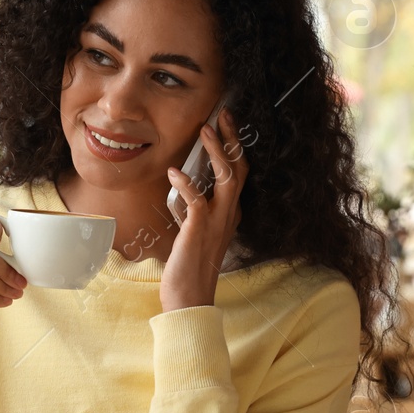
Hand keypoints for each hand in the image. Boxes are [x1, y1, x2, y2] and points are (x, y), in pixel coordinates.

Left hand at [161, 106, 247, 311]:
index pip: (238, 173)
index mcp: (229, 213)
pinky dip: (186, 184)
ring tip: (205, 130)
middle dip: (232, 139)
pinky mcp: (199, 231)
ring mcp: (217, 222)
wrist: (189, 297)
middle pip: (239, 169)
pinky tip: (174, 173)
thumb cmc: (188, 265)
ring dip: (217, 152)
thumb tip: (182, 183)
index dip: (234, 147)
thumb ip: (194, 208)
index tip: (225, 124)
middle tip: (223, 115)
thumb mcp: (195, 230)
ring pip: (226, 179)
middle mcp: (228, 214)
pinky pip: (197, 201)